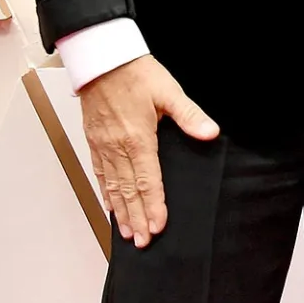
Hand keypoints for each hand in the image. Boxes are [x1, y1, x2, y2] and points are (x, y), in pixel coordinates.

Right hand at [78, 55, 217, 247]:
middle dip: (137, 217)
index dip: (153, 205)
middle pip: (129, 190)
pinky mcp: (94, 141)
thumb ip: (189, 115)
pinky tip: (110, 205)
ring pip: (112, 186)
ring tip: (127, 233)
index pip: (148, 180)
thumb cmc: (136, 73)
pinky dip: (105, 193)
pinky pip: (99, 173)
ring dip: (121, 211)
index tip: (158, 226)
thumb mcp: (169, 91)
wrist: (102, 60)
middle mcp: (117, 147)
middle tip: (143, 241)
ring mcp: (103, 146)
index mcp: (138, 138)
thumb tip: (209, 133)